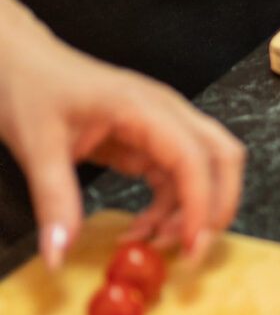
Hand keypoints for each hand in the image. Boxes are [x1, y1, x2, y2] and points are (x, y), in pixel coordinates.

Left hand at [0, 31, 244, 270]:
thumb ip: (54, 202)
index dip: (201, 203)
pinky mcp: (150, 138)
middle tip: (194, 248)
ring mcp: (162, 124)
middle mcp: (165, 112)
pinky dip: (169, 207)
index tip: (191, 244)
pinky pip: (176, 176)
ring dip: (191, 210)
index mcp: (144, 106)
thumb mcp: (37, 147)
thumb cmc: (32, 87)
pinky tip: (142, 226)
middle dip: (219, 205)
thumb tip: (59, 253)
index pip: (193, 157)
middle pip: (223, 156)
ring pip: (205, 169)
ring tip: (154, 242)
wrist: (21, 61)